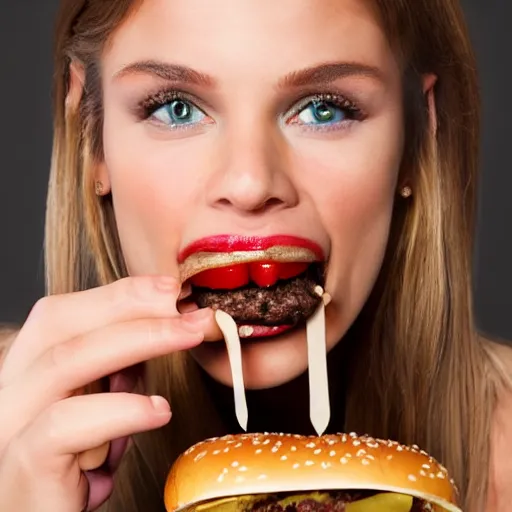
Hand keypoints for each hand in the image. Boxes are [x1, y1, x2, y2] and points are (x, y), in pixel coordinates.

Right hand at [0, 276, 219, 510]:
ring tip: (191, 335)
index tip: (168, 287)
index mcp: (27, 370)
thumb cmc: (76, 468)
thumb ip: (115, 370)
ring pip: (64, 362)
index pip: (62, 312)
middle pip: (57, 324)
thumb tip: (162, 328)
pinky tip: (159, 410)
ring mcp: (8, 427)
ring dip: (139, 340)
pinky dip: (119, 409)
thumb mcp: (99, 406)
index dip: (117, 294)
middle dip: (129, 305)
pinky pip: (63, 425)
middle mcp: (7, 390)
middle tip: (186, 306)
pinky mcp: (21, 467)